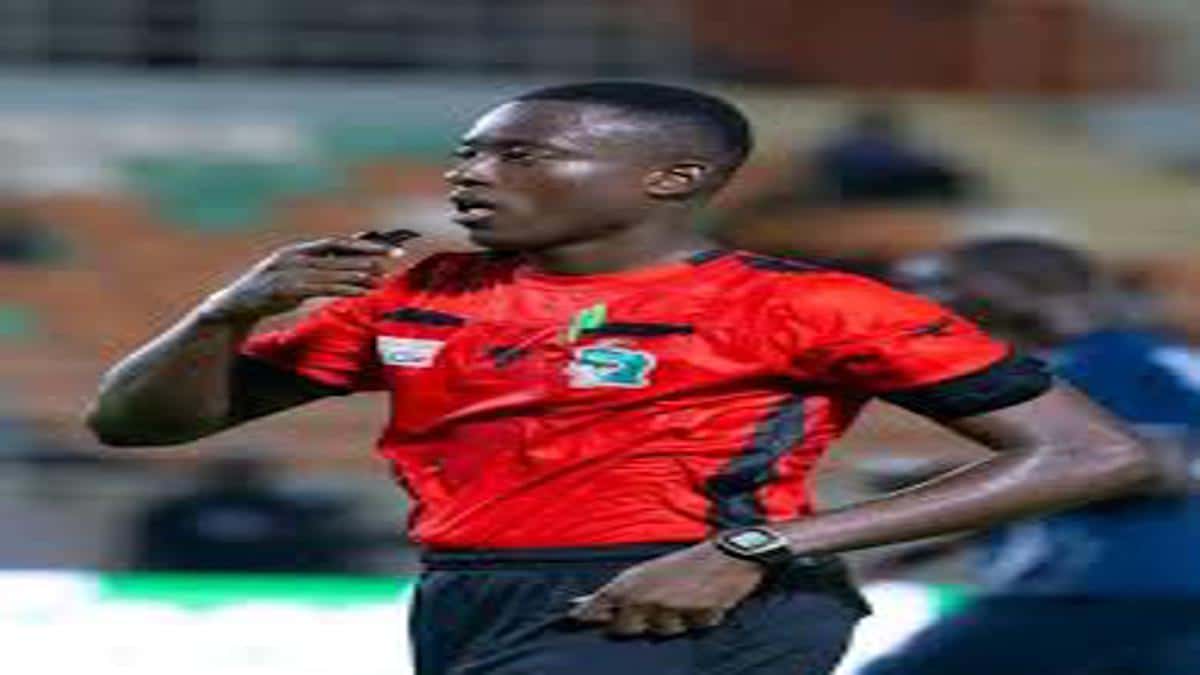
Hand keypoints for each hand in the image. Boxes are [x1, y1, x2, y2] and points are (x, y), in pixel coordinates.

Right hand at [196, 236, 401, 322]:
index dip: (363, 245)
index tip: (388, 248)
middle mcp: (295, 256)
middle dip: (368, 257)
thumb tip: (349, 263)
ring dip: (359, 274)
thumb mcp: (294, 275)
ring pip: (333, 271)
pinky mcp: (286, 290)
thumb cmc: (270, 291)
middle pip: (339, 254)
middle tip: (395, 259)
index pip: (337, 243)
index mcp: (298, 251)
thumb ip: (318, 268)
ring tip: (382, 278)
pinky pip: (323, 288)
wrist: (235, 306)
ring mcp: (289, 272)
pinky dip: (345, 288)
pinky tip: (362, 291)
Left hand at [566, 541, 764, 637]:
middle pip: (623, 629)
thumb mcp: (645, 572)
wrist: (728, 556)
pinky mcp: (691, 617)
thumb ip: (613, 593)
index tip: (572, 619)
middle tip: (658, 603)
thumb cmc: (684, 564)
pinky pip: (688, 631)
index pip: (597, 605)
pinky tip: (700, 604)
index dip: (584, 614)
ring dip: (671, 622)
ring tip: (683, 600)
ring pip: (659, 632)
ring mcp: (668, 608)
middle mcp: (645, 595)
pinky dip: (694, 621)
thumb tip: (575, 605)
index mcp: (631, 581)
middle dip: (637, 623)